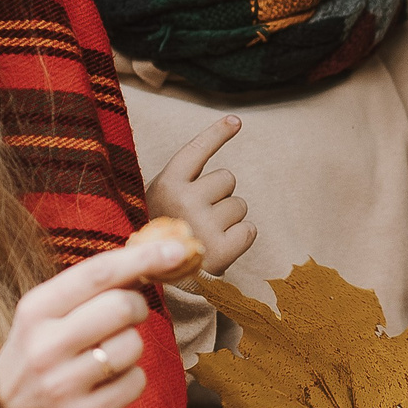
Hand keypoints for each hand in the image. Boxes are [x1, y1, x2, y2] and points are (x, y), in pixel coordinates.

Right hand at [0, 240, 179, 407]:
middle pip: (122, 306)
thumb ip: (90, 287)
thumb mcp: (45, 313)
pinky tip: (106, 383)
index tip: (178, 249)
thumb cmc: (36, 352)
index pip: (98, 272)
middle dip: (137, 307)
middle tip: (126, 316)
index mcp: (36, 309)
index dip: (143, 257)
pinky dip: (131, 378)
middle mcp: (45, 345)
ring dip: (132, 346)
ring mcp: (63, 385)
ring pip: (133, 346)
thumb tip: (152, 256)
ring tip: (106, 355)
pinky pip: (136, 383)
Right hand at [146, 116, 255, 275]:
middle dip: (221, 196)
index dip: (217, 133)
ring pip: (240, 205)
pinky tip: (221, 248)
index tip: (236, 121)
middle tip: (199, 218)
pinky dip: (240, 238)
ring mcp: (204, 225)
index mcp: (166, 184)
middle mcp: (184, 200)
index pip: (197, 151)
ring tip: (205, 236)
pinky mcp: (222, 250)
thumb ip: (181, 181)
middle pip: (228, 179)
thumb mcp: (158, 201)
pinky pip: (249, 229)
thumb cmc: (162, 237)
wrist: (159, 286)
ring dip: (229, 219)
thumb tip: (219, 153)